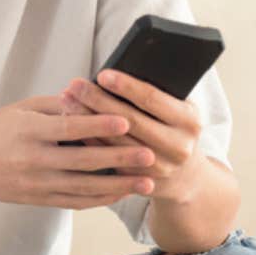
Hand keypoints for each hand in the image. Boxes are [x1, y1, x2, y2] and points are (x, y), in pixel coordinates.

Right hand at [0, 94, 157, 209]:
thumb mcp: (22, 108)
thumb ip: (57, 105)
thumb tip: (90, 99)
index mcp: (29, 132)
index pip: (70, 129)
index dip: (98, 125)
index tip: (125, 120)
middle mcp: (34, 161)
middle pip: (84, 161)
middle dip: (119, 159)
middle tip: (149, 155)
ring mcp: (38, 184)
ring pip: (85, 188)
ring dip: (118, 186)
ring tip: (146, 182)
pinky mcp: (40, 200)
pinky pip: (76, 202)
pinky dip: (100, 199)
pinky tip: (121, 193)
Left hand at [59, 70, 204, 201]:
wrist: (185, 174)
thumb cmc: (172, 126)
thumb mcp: (175, 107)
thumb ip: (154, 93)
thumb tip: (112, 72)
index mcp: (189, 120)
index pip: (152, 99)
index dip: (125, 86)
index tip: (101, 74)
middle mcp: (179, 146)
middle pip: (130, 120)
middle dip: (98, 100)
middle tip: (74, 85)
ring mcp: (160, 168)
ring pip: (115, 141)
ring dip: (87, 119)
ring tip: (67, 100)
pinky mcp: (140, 182)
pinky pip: (109, 158)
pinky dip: (88, 140)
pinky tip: (71, 124)